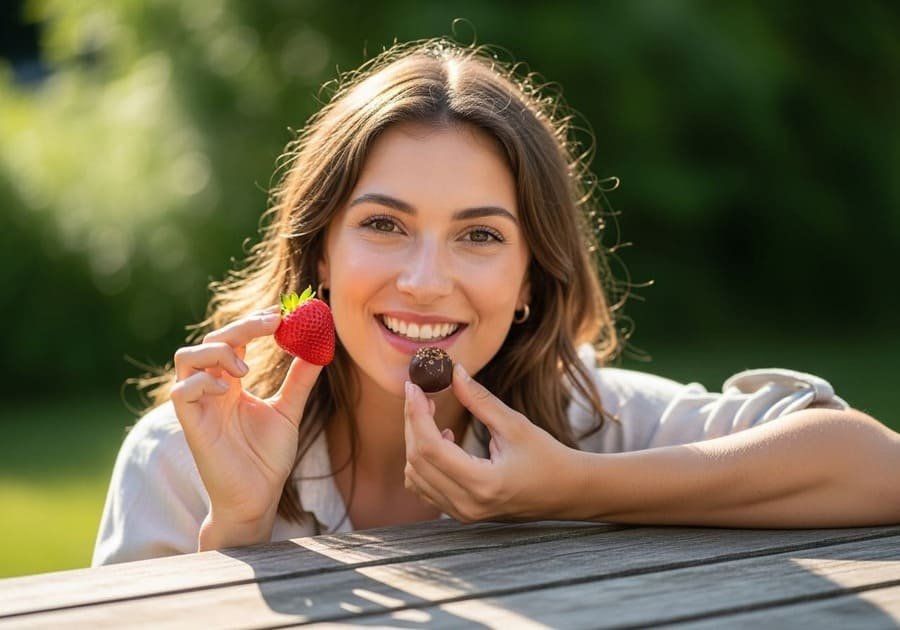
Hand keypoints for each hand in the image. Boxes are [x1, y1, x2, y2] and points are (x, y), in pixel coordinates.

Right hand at [170, 307, 322, 533]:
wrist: (258, 498)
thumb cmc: (267, 458)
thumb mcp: (289, 410)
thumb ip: (300, 379)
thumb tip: (319, 347)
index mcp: (231, 384)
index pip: (234, 339)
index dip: (253, 322)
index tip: (282, 313)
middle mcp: (211, 389)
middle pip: (211, 341)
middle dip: (241, 326)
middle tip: (273, 323)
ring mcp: (198, 406)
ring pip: (185, 357)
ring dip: (216, 352)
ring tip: (245, 367)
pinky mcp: (191, 425)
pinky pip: (181, 392)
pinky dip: (202, 381)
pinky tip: (228, 388)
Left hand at [404, 363, 579, 522]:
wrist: (567, 493)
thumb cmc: (547, 458)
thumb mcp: (515, 425)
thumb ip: (480, 400)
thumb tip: (454, 372)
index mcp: (483, 483)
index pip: (430, 448)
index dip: (416, 414)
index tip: (413, 387)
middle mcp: (467, 504)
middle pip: (417, 461)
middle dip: (413, 423)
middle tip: (421, 395)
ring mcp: (462, 513)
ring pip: (415, 476)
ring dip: (416, 442)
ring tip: (433, 417)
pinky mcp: (461, 513)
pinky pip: (425, 488)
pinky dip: (423, 462)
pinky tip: (443, 442)